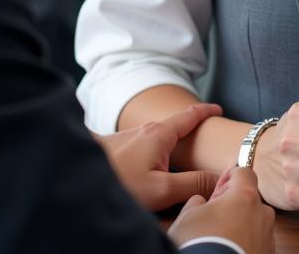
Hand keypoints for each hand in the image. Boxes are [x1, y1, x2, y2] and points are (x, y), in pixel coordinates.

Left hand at [96, 103, 222, 210]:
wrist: (78, 178)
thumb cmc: (120, 183)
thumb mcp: (162, 189)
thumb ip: (193, 183)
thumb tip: (220, 177)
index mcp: (160, 134)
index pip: (190, 116)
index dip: (206, 112)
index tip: (219, 110)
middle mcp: (145, 130)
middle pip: (174, 129)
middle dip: (189, 135)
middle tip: (202, 146)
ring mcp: (129, 138)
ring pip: (157, 141)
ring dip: (170, 149)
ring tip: (178, 166)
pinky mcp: (118, 149)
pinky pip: (144, 149)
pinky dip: (154, 157)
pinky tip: (150, 174)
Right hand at [168, 166, 274, 253]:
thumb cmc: (200, 246)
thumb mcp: (187, 217)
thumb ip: (198, 201)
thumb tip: (201, 203)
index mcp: (244, 197)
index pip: (244, 171)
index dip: (230, 177)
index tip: (220, 186)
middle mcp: (262, 215)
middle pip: (251, 200)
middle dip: (236, 206)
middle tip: (216, 219)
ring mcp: (267, 239)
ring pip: (256, 224)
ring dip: (243, 227)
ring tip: (221, 241)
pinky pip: (258, 243)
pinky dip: (247, 245)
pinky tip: (229, 251)